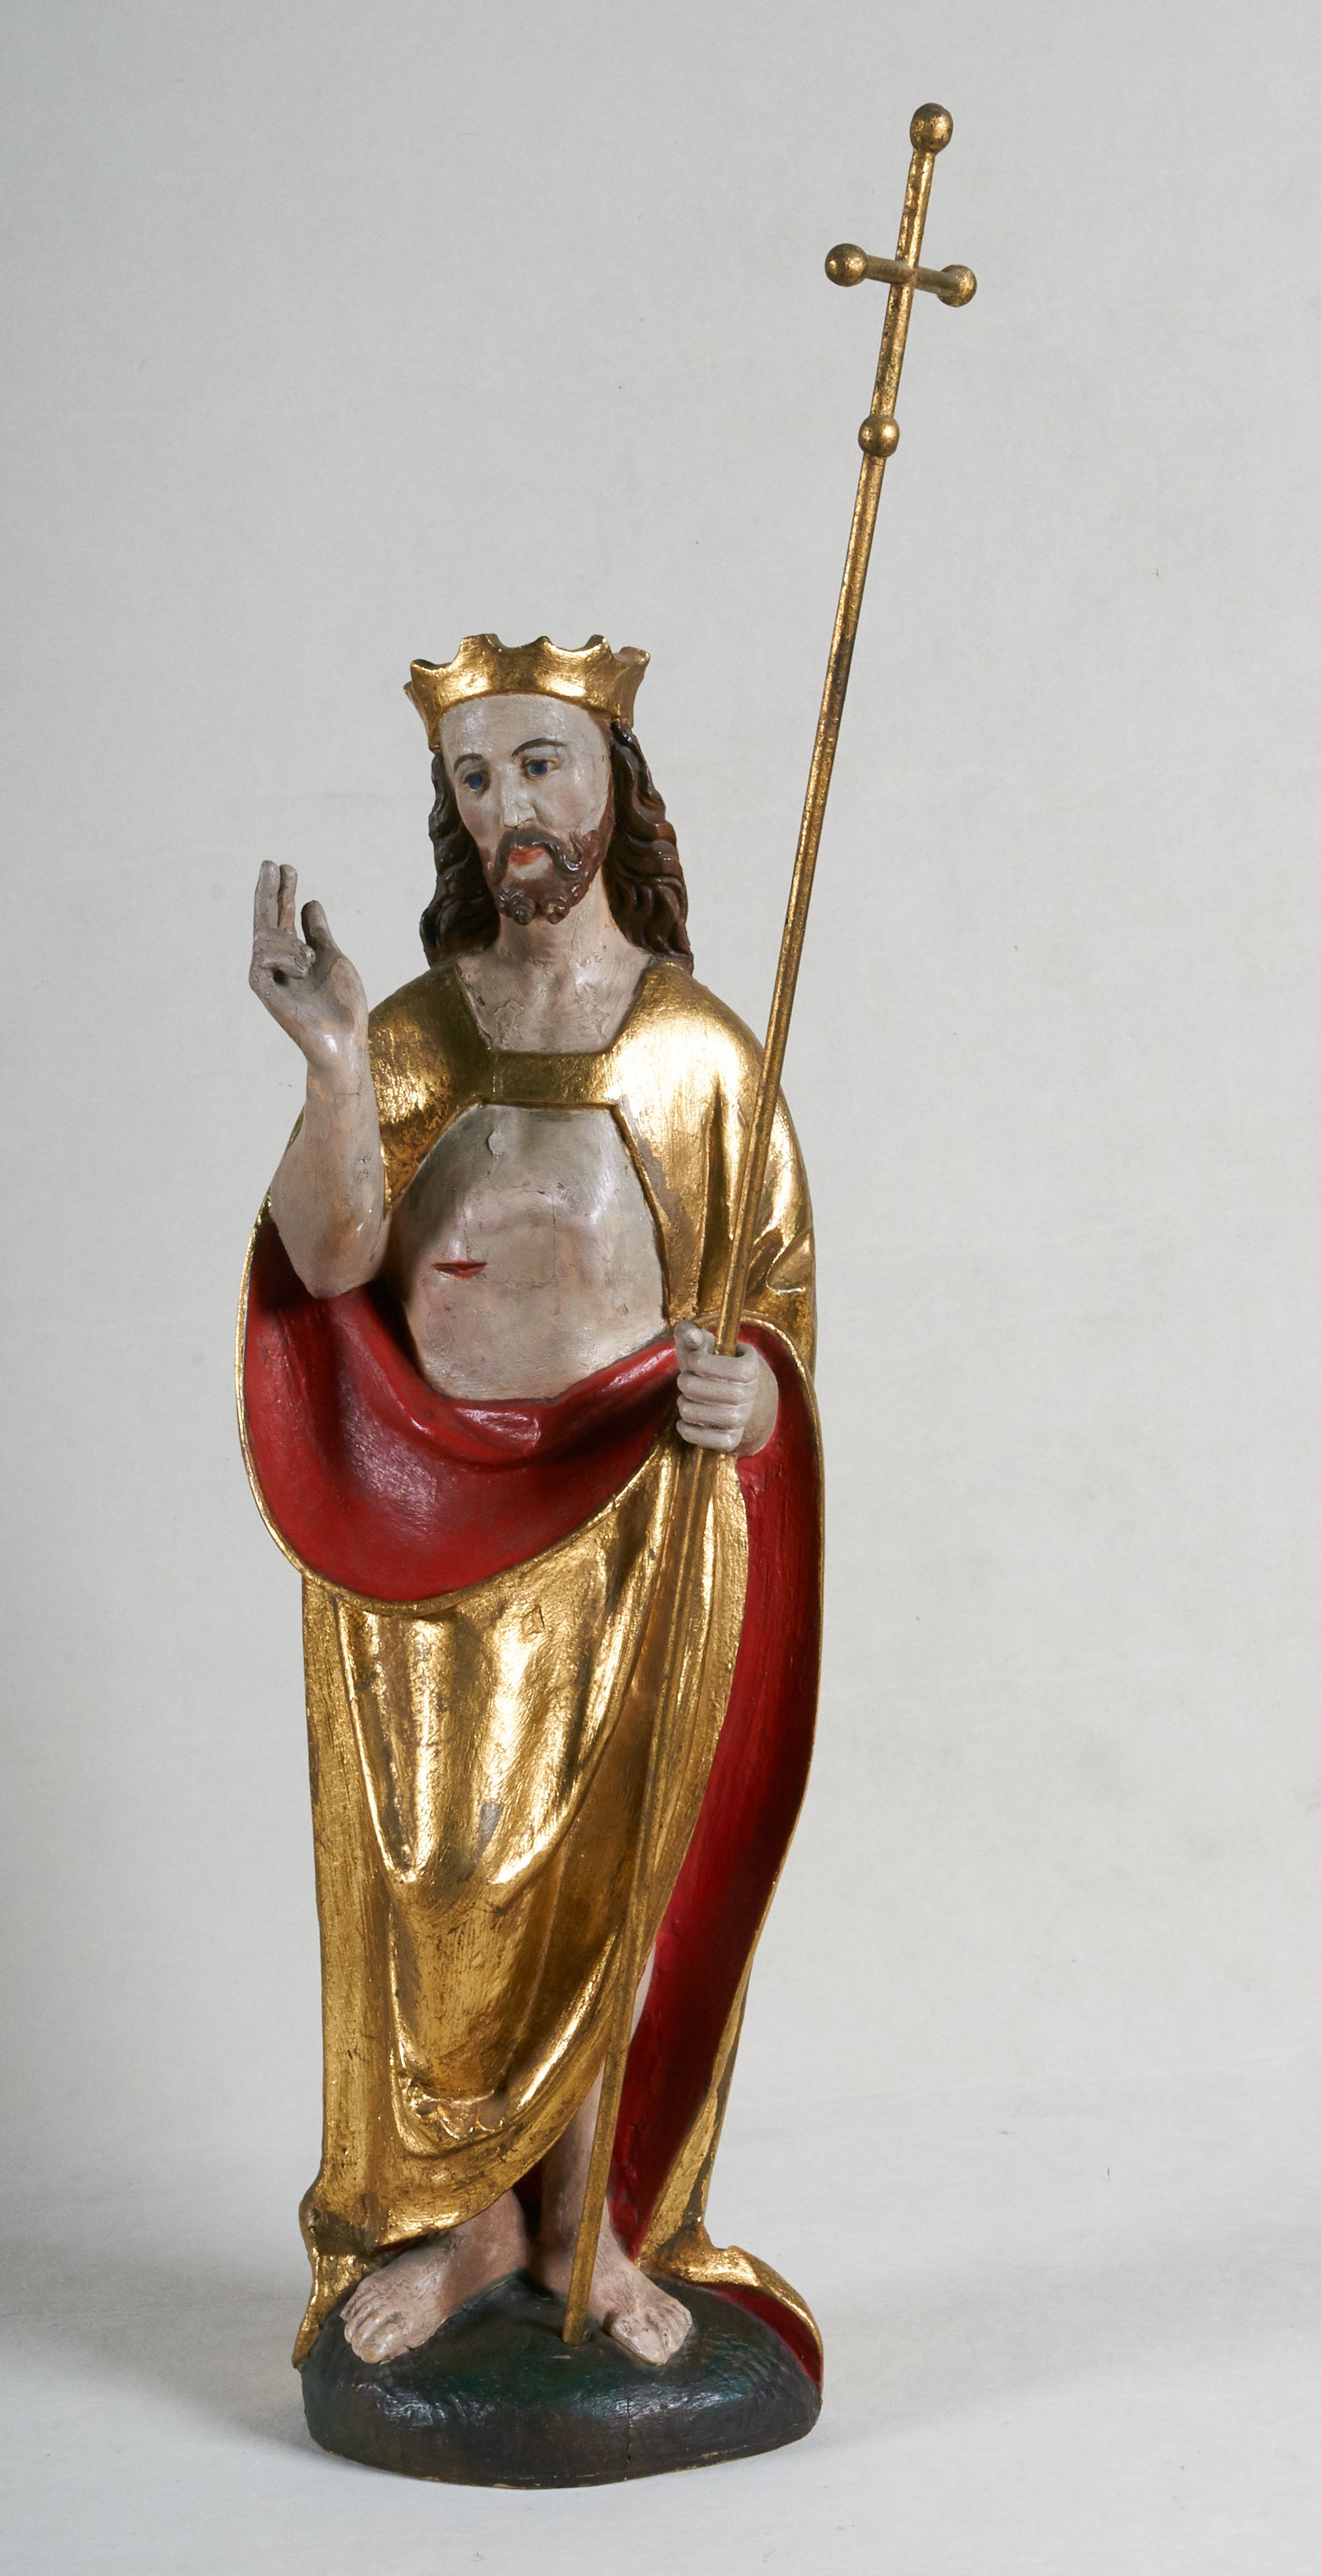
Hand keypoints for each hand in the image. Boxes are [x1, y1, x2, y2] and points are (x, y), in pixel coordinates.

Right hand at [249, 862, 368, 1073]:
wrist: (344, 1038)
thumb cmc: (341, 1004)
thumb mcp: (333, 957)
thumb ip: (319, 932)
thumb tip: (311, 902)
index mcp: (293, 954)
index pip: (284, 916)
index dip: (284, 892)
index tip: (286, 867)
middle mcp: (276, 963)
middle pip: (266, 919)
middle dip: (270, 891)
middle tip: (270, 862)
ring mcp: (267, 975)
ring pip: (267, 935)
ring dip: (292, 943)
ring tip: (310, 963)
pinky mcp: (262, 988)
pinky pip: (263, 956)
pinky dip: (287, 956)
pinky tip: (302, 968)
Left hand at [674, 1323, 777, 1455]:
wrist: (733, 1394)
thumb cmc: (711, 1364)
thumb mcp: (703, 1345)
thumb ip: (692, 1333)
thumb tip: (691, 1336)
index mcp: (750, 1368)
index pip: (726, 1367)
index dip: (700, 1362)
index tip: (693, 1360)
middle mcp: (750, 1394)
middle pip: (707, 1391)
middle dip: (687, 1383)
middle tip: (686, 1379)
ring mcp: (743, 1418)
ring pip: (704, 1415)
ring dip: (685, 1406)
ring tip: (685, 1399)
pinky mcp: (732, 1438)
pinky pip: (710, 1440)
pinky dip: (690, 1432)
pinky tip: (683, 1422)